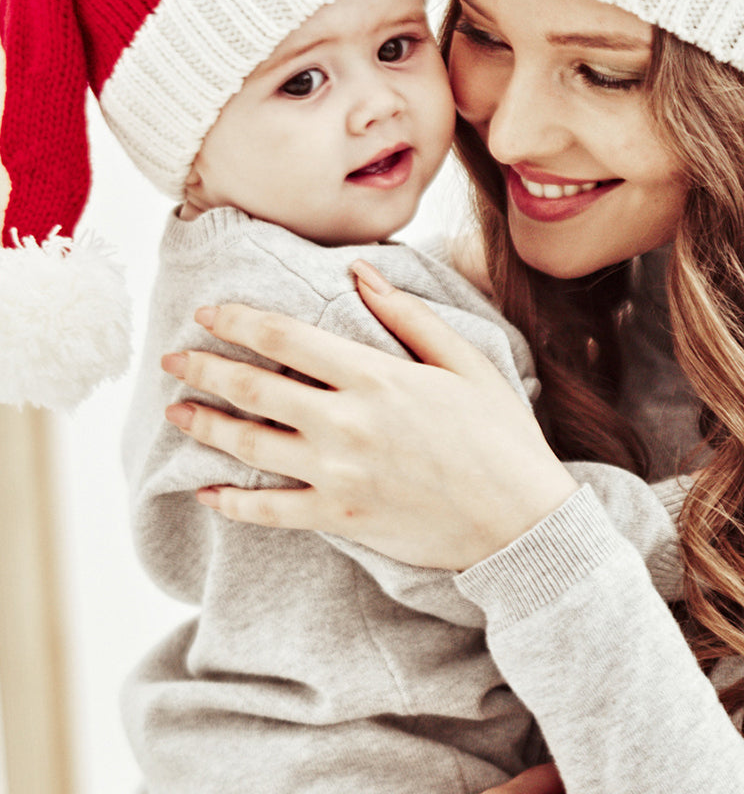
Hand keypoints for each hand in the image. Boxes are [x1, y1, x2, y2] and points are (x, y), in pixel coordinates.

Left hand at [162, 261, 577, 568]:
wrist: (521, 522)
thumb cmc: (500, 436)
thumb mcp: (466, 362)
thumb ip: (406, 315)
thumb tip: (359, 272)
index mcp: (375, 376)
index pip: (284, 336)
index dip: (237, 320)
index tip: (208, 313)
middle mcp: (345, 422)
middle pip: (252, 387)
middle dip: (204, 369)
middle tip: (173, 359)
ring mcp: (338, 474)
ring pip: (249, 446)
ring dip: (206, 425)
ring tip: (177, 412)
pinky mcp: (339, 519)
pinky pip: (269, 511)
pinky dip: (232, 502)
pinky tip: (207, 492)